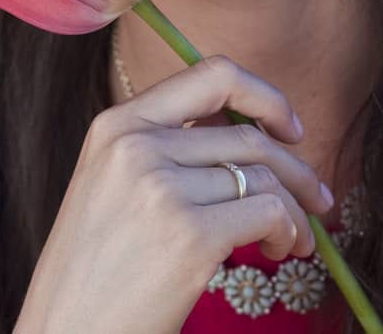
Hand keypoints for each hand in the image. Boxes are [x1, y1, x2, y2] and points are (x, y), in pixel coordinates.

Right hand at [13, 54, 335, 333]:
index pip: (211, 74)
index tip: (288, 128)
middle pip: (248, 135)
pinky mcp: (190, 236)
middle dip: (296, 169)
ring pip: (264, 177)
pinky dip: (288, 231)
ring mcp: (162, 189)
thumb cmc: (93, 270)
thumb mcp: (110, 185)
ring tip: (293, 240)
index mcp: (115, 125)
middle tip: (317, 199)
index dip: (263, 95)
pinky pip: (270, 213)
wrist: (65, 330)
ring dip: (294, 211)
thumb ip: (163, 148)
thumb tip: (249, 131)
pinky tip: (278, 251)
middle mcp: (136, 146)